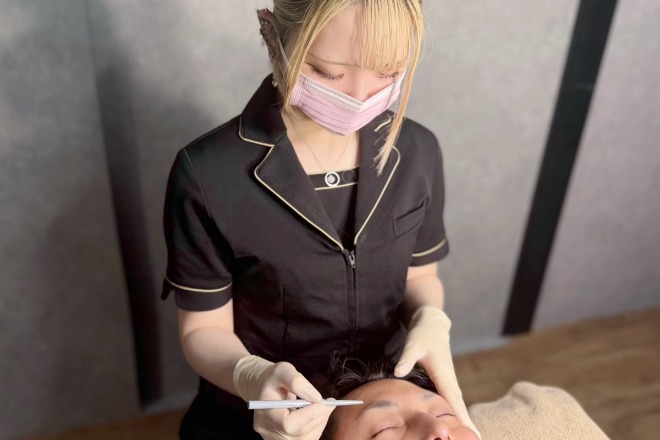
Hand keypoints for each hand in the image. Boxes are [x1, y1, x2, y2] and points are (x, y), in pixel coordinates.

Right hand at [233, 355, 334, 439]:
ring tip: (325, 408)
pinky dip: (315, 428)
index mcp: (265, 411)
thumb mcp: (283, 370)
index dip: (308, 416)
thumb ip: (297, 382)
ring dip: (319, 424)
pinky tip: (319, 415)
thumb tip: (316, 398)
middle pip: (298, 434)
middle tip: (329, 404)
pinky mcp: (283, 439)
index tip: (321, 403)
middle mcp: (267, 429)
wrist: (264, 388)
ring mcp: (274, 437)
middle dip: (318, 418)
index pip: (288, 424)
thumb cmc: (273, 378)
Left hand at [394, 306, 481, 438]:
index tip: (470, 431)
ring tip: (469, 436)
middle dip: (466, 423)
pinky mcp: (446, 382)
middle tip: (475, 439)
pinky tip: (456, 424)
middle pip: (459, 406)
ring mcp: (449, 381)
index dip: (461, 416)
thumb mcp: (413, 344)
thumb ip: (406, 359)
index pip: (453, 399)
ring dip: (463, 419)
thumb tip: (398, 372)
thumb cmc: (423, 335)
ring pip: (457, 404)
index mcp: (443, 374)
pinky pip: (453, 400)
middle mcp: (449, 380)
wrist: (432, 326)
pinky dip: (457, 412)